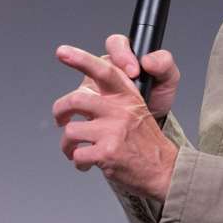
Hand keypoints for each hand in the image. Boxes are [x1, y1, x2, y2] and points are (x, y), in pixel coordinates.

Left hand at [52, 44, 177, 201]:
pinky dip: (77, 162)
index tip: (62, 52)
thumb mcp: (135, 109)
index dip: (81, 59)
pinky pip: (77, 154)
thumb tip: (82, 95)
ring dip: (67, 145)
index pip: (104, 70)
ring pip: (71, 131)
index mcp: (127, 96)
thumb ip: (112, 98)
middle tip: (60, 119)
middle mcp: (120, 110)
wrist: (164, 169)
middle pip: (75, 100)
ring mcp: (113, 131)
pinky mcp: (106, 152)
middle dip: (59, 111)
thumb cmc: (144, 141)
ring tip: (74, 150)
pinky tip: (86, 164)